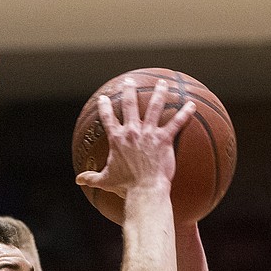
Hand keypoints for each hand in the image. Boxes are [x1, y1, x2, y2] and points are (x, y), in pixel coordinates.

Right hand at [75, 78, 195, 198]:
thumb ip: (91, 178)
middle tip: (130, 81)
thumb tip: (78, 180)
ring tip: (162, 82)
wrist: (145, 189)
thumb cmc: (126, 186)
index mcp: (117, 139)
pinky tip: (192, 105)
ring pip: (154, 107)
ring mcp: (149, 133)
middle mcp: (132, 131)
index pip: (108, 118)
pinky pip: (176, 123)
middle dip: (129, 90)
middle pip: (130, 105)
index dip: (105, 107)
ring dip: (159, 93)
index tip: (103, 99)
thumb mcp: (105, 181)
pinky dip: (185, 113)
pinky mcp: (164, 139)